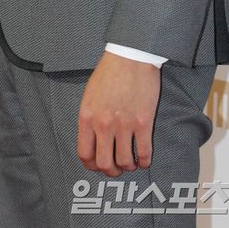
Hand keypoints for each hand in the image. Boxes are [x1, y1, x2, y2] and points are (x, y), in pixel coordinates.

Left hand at [77, 51, 160, 176]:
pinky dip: (144, 161)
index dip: (91, 166)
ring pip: (124, 161)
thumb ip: (89, 118)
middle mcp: (104, 125)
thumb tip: (93, 139)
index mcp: (87, 117)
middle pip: (104, 163)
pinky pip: (143, 152)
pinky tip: (144, 160)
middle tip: (115, 169)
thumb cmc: (110, 72)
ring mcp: (124, 125)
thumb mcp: (89, 95)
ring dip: (128, 166)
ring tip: (130, 163)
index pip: (84, 154)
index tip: (97, 166)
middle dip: (110, 171)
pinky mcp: (143, 123)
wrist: (131, 56)